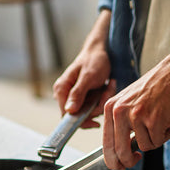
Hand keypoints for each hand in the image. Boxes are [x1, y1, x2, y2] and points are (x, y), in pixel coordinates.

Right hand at [53, 10, 113, 128]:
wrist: (101, 51)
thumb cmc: (94, 60)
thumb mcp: (88, 77)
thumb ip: (77, 94)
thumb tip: (69, 111)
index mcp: (61, 90)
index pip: (67, 116)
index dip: (83, 119)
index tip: (97, 113)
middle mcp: (65, 96)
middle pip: (80, 115)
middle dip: (97, 107)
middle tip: (107, 91)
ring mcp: (74, 98)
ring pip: (89, 112)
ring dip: (102, 101)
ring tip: (109, 86)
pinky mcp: (83, 98)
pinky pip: (93, 107)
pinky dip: (103, 99)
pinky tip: (108, 87)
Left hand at [101, 13, 169, 169]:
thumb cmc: (154, 88)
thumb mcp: (127, 102)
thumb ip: (120, 125)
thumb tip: (120, 152)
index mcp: (110, 108)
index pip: (106, 143)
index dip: (113, 160)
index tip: (119, 165)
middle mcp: (120, 112)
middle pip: (121, 152)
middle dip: (129, 161)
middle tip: (136, 160)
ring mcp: (136, 117)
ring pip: (144, 146)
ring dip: (154, 140)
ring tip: (159, 123)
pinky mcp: (153, 120)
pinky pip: (158, 141)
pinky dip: (165, 135)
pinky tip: (167, 120)